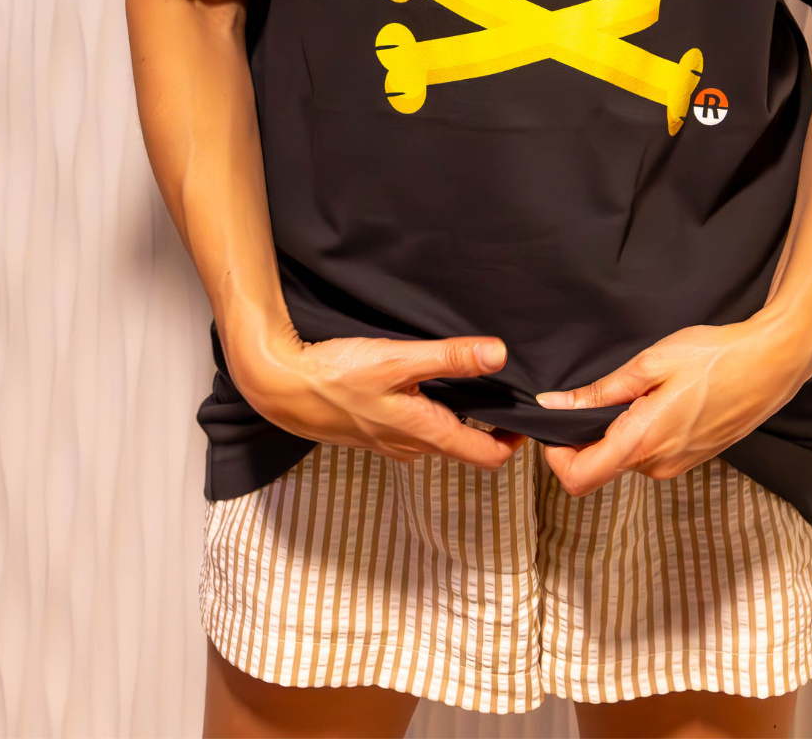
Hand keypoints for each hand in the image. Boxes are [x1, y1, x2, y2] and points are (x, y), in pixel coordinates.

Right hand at [227, 318, 522, 468]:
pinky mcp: (376, 430)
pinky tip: (426, 382)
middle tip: (508, 392)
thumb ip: (450, 358)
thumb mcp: (398, 361)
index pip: (486, 456)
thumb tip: (499, 356)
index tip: (529, 417)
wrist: (282, 389)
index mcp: (424, 434)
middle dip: (490, 425)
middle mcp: (411, 446)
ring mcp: (392, 441)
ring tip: (473, 382)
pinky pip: (416, 427)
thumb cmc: (337, 376)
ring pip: (439, 435)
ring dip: (459, 415)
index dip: (514, 442)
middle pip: (465, 445)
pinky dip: (432, 410)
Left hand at [535, 308, 811, 495]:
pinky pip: (649, 453)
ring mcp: (676, 466)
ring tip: (636, 389)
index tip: (555, 424)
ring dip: (616, 430)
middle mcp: (658, 465)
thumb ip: (600, 391)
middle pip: (599, 466)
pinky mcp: (690, 459)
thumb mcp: (650, 363)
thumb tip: (555, 405)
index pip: (578, 478)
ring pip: (625, 458)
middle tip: (594, 393)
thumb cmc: (714, 358)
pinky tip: (658, 398)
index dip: (554, 457)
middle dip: (586, 436)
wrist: (770, 365)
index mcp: (642, 442)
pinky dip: (640, 431)